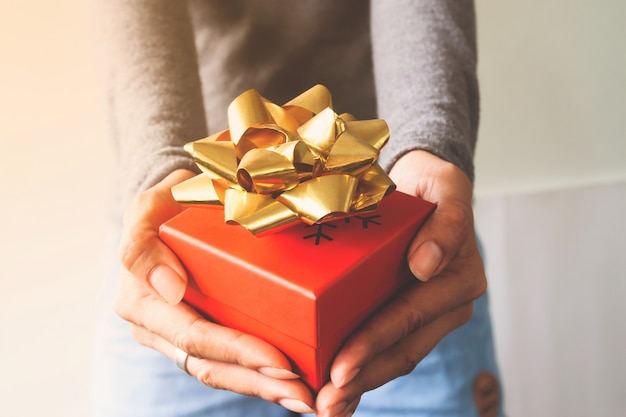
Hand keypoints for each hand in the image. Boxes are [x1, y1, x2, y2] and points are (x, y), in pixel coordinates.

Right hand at [116, 169, 314, 413]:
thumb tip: (171, 287)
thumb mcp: (147, 211)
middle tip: (305, 395)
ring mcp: (182, 336)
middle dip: (259, 383)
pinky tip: (295, 385)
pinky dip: (261, 377)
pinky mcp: (205, 333)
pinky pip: (231, 362)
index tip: (279, 361)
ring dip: (265, 389)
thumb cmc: (165, 206)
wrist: (176, 209)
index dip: (236, 351)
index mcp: (142, 303)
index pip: (193, 336)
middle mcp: (160, 329)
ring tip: (307, 399)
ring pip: (223, 372)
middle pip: (211, 366)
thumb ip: (143, 244)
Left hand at [315, 150, 486, 416]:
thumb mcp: (445, 186)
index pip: (409, 317)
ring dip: (362, 384)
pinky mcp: (413, 313)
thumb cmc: (432, 185)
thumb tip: (426, 266)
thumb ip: (446, 224)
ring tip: (328, 407)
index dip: (373, 343)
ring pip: (397, 356)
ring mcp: (431, 311)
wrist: (425, 183)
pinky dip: (367, 369)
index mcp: (457, 276)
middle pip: (402, 348)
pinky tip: (342, 390)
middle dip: (363, 377)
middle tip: (326, 402)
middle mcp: (448, 302)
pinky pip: (391, 345)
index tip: (340, 367)